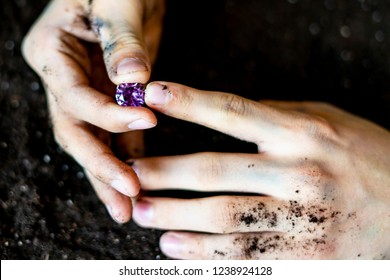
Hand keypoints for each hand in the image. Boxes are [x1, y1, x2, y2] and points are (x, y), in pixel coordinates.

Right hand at [22, 0, 164, 222]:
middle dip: (100, 166)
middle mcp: (64, 78)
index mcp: (53, 52)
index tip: (144, 121)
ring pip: (94, 141)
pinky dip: (127, 158)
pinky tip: (137, 183)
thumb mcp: (117, 2)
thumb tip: (133, 78)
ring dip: (110, 174)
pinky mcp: (112, 99)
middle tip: (124, 198)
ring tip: (126, 207)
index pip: (75, 97)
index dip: (108, 115)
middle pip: (76, 131)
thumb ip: (121, 40)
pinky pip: (117, 134)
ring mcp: (87, 92)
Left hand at [131, 82, 389, 258]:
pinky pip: (245, 257)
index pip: (234, 112)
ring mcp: (303, 219)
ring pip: (222, 219)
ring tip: (144, 213)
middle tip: (132, 174)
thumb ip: (278, 118)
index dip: (190, 102)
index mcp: (304, 133)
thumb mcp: (328, 122)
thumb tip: (226, 115)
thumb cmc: (366, 157)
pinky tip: (175, 248)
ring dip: (174, 217)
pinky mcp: (307, 257)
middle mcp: (300, 174)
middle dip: (164, 173)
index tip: (154, 95)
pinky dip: (203, 255)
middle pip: (214, 172)